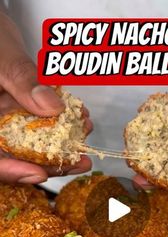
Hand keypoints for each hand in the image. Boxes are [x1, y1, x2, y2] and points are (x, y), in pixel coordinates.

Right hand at [0, 12, 91, 183]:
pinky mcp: (20, 116)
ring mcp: (6, 124)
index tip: (39, 173)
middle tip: (79, 161)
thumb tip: (52, 107)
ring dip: (60, 148)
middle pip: (15, 158)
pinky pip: (39, 129)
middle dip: (49, 164)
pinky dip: (59, 128)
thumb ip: (22, 79)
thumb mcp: (1, 56)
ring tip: (84, 137)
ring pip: (29, 148)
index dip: (12, 171)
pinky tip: (78, 120)